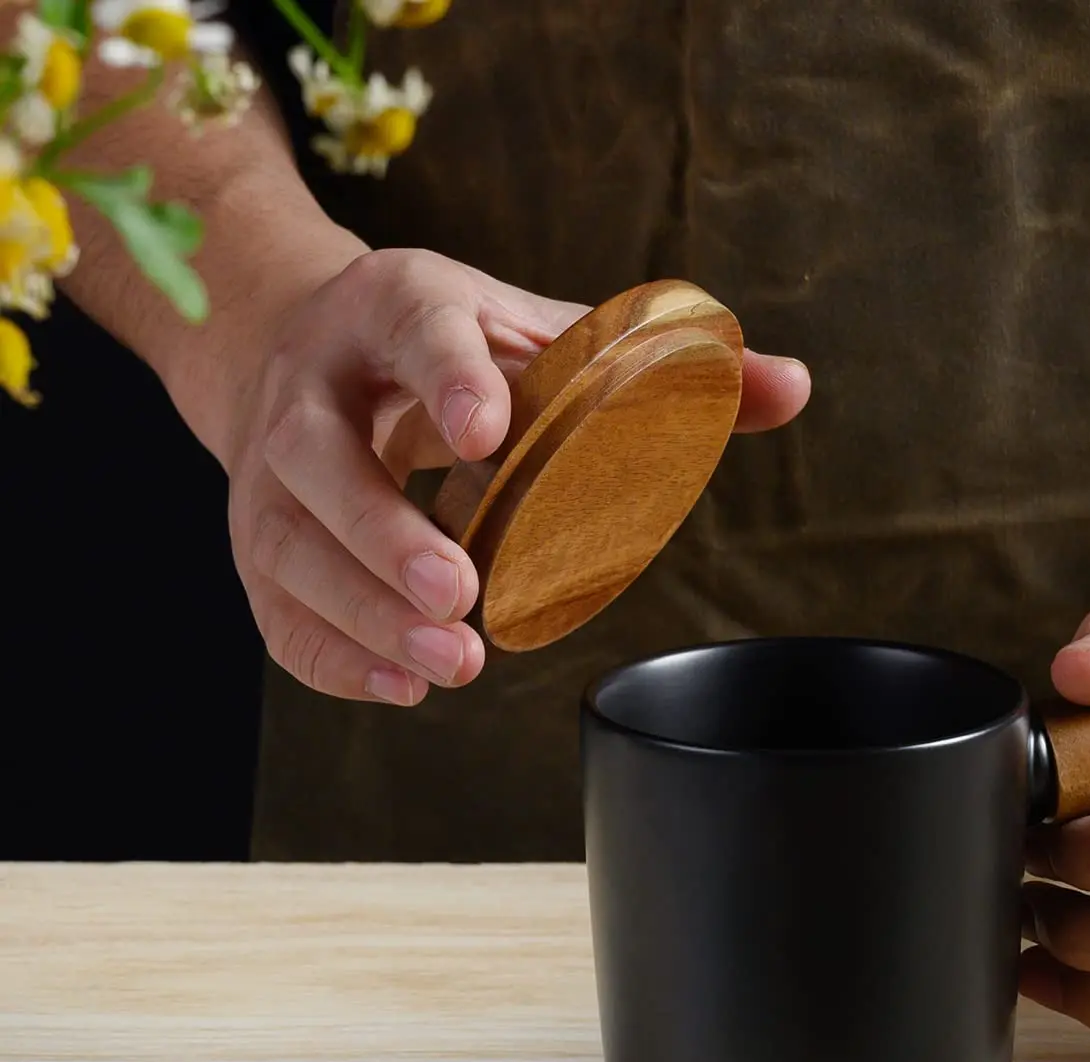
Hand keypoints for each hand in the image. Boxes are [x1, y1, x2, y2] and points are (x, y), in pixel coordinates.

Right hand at [224, 249, 810, 705]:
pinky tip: (402, 686)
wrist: (313, 351)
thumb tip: (793, 388)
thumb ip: (667, 367)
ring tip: (448, 663)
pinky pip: (276, 607)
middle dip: (383, 531)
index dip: (446, 373)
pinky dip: (332, 655)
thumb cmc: (455, 352)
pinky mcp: (257, 539)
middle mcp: (316, 385)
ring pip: (289, 542)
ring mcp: (271, 468)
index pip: (416, 325)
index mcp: (398, 309)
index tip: (486, 431)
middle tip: (460, 593)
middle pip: (323, 457)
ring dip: (361, 611)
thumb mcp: (547, 334)